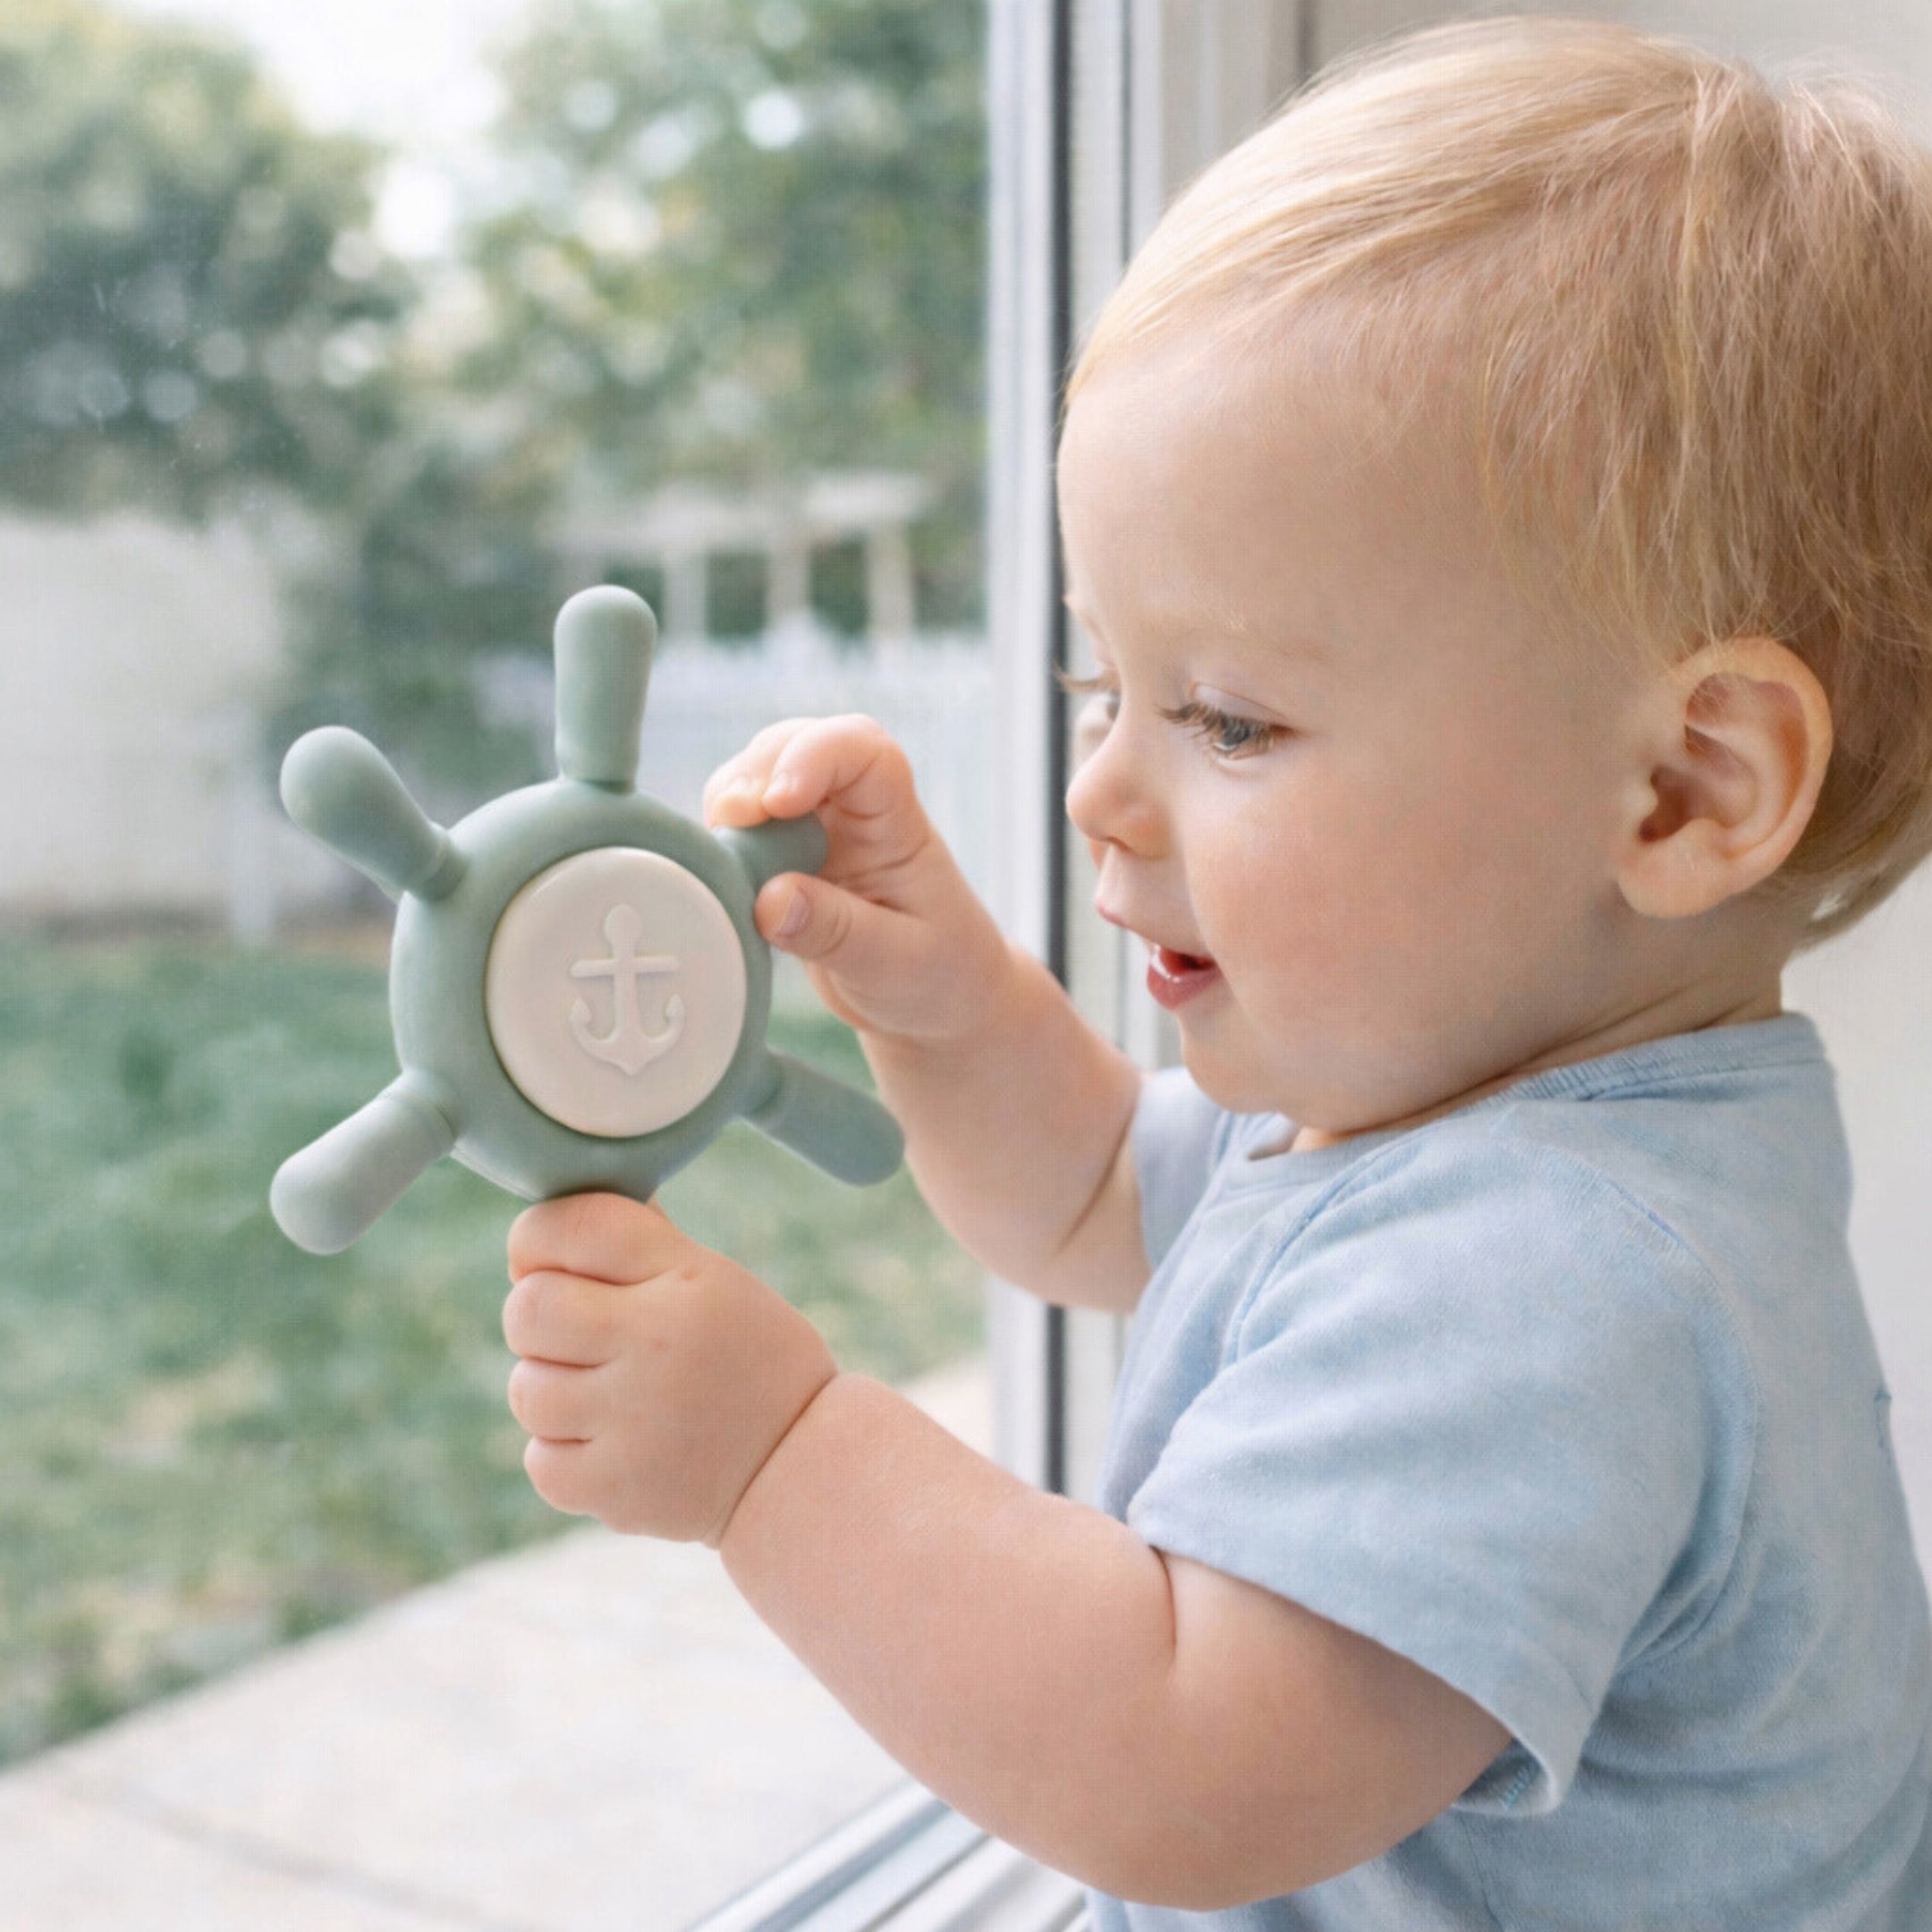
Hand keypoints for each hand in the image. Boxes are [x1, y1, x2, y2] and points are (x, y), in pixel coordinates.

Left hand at [503, 1194, 837, 1545]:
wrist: (799, 1463)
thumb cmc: (746, 1353)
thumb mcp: (714, 1277)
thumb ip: (637, 1241)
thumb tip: (548, 1223)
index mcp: (684, 1280)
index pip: (569, 1228)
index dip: (538, 1239)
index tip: (551, 1260)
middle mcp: (656, 1345)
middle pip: (528, 1308)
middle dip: (538, 1315)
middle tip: (581, 1332)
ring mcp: (633, 1423)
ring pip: (526, 1388)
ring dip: (551, 1388)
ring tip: (606, 1394)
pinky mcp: (615, 1489)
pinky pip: (539, 1458)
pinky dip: (564, 1453)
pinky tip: (613, 1442)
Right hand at [703, 713, 1011, 1043]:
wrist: (934, 1006)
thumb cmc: (936, 978)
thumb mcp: (896, 965)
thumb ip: (836, 932)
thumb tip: (768, 900)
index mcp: (897, 824)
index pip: (865, 752)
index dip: (814, 756)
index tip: (777, 803)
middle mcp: (854, 814)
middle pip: (799, 745)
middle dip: (755, 771)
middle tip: (728, 822)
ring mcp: (815, 832)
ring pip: (761, 776)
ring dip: (730, 801)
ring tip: (718, 856)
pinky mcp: (782, 860)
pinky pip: (742, 827)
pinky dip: (720, 840)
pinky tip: (716, 878)